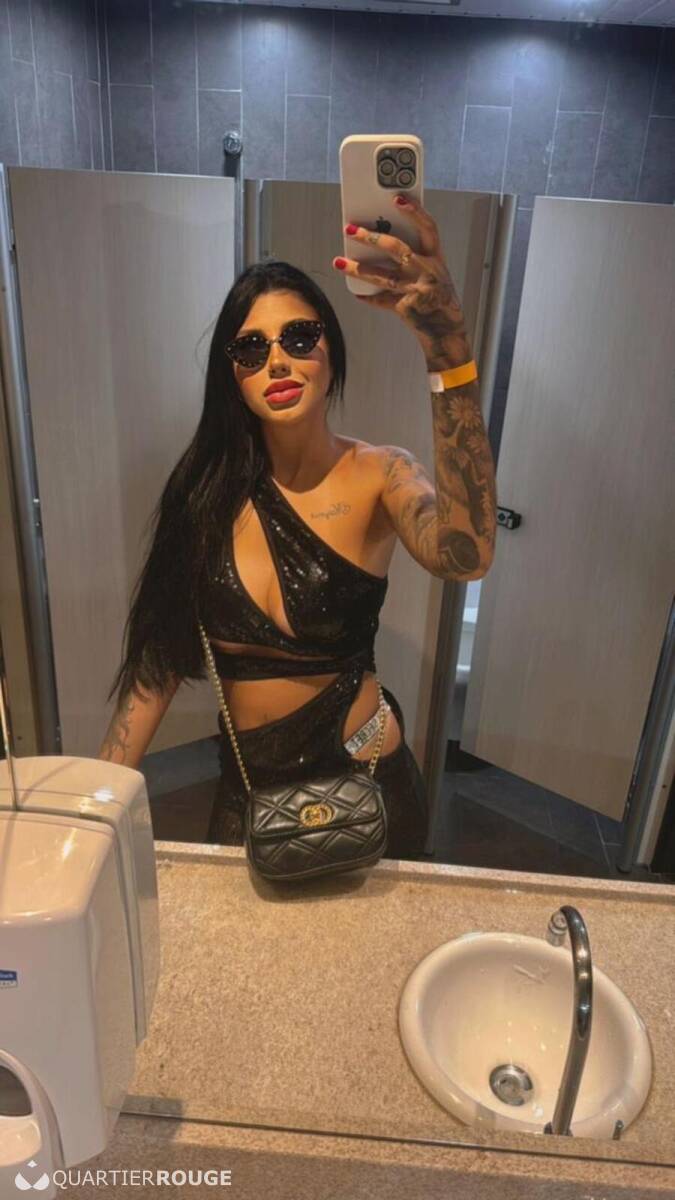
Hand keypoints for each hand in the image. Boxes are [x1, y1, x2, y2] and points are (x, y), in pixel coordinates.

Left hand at [332, 193, 466, 361]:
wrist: (446, 329)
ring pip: (382, 275)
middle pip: (397, 248)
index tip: (397, 198)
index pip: (427, 228)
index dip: (414, 211)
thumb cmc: (437, 295)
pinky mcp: (405, 307)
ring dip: (358, 269)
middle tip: (349, 229)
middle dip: (370, 237)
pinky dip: (368, 298)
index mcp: (436, 257)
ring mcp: (416, 289)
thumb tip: (378, 237)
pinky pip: (381, 300)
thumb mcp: (432, 271)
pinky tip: (356, 293)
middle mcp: (427, 271)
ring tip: (337, 262)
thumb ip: (414, 255)